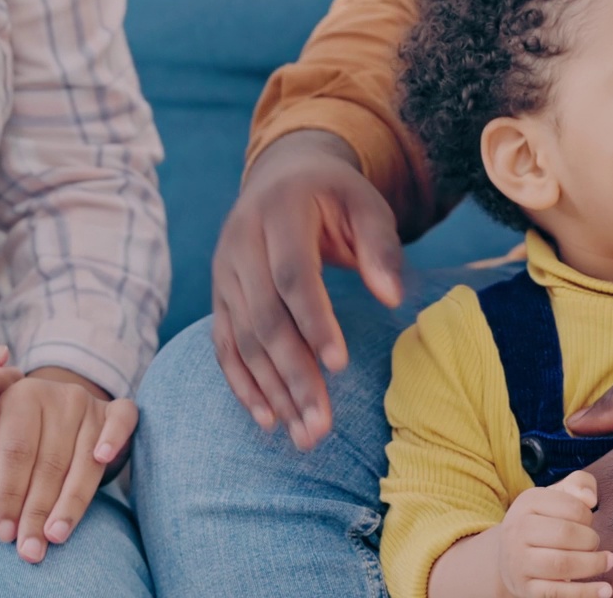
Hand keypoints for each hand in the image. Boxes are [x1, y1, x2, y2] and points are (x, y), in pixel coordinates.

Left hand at [0, 368, 135, 563]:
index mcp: (22, 397)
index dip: (11, 496)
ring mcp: (93, 402)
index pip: (17, 454)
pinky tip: (105, 460)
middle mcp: (61, 396)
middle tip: (32, 549)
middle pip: (52, 462)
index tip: (6, 533)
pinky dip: (115, 439)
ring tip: (57, 534)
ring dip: (72, 502)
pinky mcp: (120, 409)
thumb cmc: (18, 431)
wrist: (55, 403)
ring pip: (85, 459)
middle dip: (39, 510)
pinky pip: (123, 423)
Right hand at [212, 130, 403, 449]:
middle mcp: (240, 243)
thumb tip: (393, 297)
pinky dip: (244, 384)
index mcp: (279, 213)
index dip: (314, 321)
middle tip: (321, 427)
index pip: (293, 275)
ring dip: (272, 392)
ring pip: (244, 341)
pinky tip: (269, 419)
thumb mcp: (367, 205)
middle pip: (265, 319)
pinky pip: (225, 346)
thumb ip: (381, 246)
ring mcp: (224, 272)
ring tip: (305, 435)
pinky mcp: (219, 297)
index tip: (339, 365)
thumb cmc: (336, 197)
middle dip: (293, 376)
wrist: (283, 176)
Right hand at [499, 471, 612, 597]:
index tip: (588, 522)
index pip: (570, 506)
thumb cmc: (544, 521)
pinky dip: (585, 593)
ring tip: (607, 562)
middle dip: (590, 540)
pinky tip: (605, 590)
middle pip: (565, 534)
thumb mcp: (557, 496)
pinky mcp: (526, 589)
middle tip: (595, 543)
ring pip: (562, 564)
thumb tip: (590, 498)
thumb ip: (579, 484)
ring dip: (592, 565)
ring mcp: (519, 562)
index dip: (587, 516)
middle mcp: (518, 531)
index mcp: (527, 502)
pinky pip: (558, 593)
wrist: (509, 557)